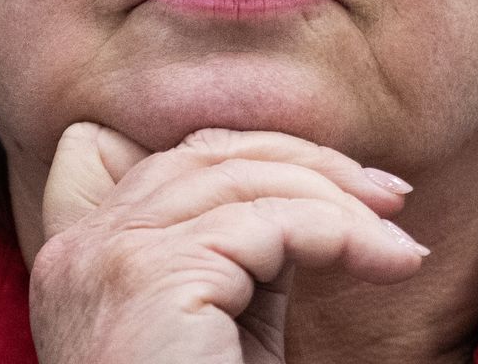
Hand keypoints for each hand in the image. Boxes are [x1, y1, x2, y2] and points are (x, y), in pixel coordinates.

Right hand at [30, 124, 428, 363]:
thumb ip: (236, 253)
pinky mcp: (153, 276)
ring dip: (340, 202)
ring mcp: (108, 258)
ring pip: (244, 181)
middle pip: (208, 155)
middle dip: (310, 164)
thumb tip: (304, 189)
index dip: (258, 152)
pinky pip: (272, 225)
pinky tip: (388, 261)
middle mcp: (79, 250)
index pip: (170, 161)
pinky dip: (344, 235)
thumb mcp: (222, 327)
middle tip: (389, 197)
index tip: (342, 181)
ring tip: (398, 243)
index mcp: (81, 259)